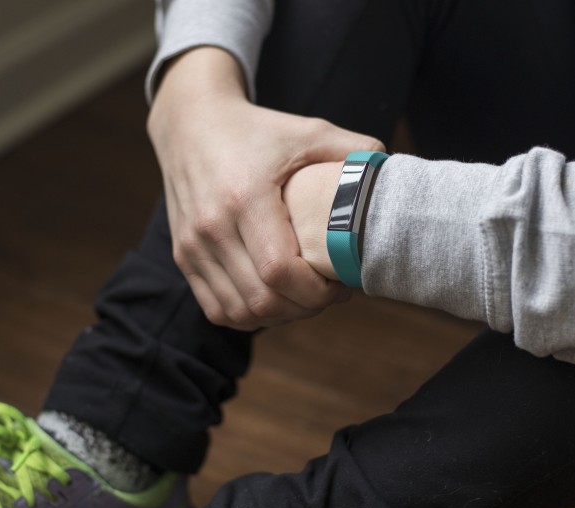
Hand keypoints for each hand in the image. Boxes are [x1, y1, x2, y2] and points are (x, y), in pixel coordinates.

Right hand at [147, 48, 382, 329]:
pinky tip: (271, 299)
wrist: (190, 124)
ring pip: (240, 312)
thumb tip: (391, 174)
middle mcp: (212, 227)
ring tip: (302, 298)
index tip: (340, 285)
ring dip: (278, 317)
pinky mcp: (183, 257)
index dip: (316, 292)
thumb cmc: (257, 130)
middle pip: (262, 300)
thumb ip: (354, 150)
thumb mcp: (309, 130)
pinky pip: (217, 309)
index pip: (280, 271)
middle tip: (328, 295)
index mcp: (245, 197)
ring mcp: (192, 246)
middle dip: (304, 309)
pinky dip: (248, 315)